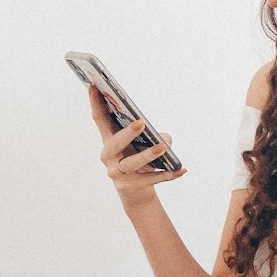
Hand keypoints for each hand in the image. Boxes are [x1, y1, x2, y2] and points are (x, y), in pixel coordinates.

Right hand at [87, 83, 186, 209]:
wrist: (137, 190)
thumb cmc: (140, 158)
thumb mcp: (148, 143)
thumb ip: (157, 136)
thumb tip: (164, 140)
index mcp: (109, 140)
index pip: (100, 119)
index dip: (95, 102)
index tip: (94, 85)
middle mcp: (108, 156)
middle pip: (115, 143)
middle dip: (127, 133)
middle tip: (141, 122)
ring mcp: (117, 173)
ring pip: (132, 163)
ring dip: (148, 155)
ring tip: (163, 147)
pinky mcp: (129, 186)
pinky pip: (151, 179)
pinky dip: (168, 175)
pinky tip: (182, 170)